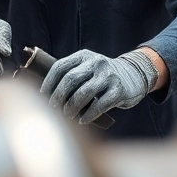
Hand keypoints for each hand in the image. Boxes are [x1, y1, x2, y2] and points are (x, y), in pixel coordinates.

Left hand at [40, 49, 155, 123]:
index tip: (42, 96)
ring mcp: (108, 76)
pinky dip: (88, 114)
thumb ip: (71, 75)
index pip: (60, 67)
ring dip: (71, 107)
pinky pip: (100, 105)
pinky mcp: (119, 90)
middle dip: (58, 96)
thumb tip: (44, 95)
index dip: (48, 82)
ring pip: (84, 92)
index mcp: (83, 56)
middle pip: (70, 79)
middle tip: (53, 109)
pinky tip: (82, 120)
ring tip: (67, 115)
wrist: (134, 75)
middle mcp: (96, 63)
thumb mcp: (87, 68)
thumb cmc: (102, 76)